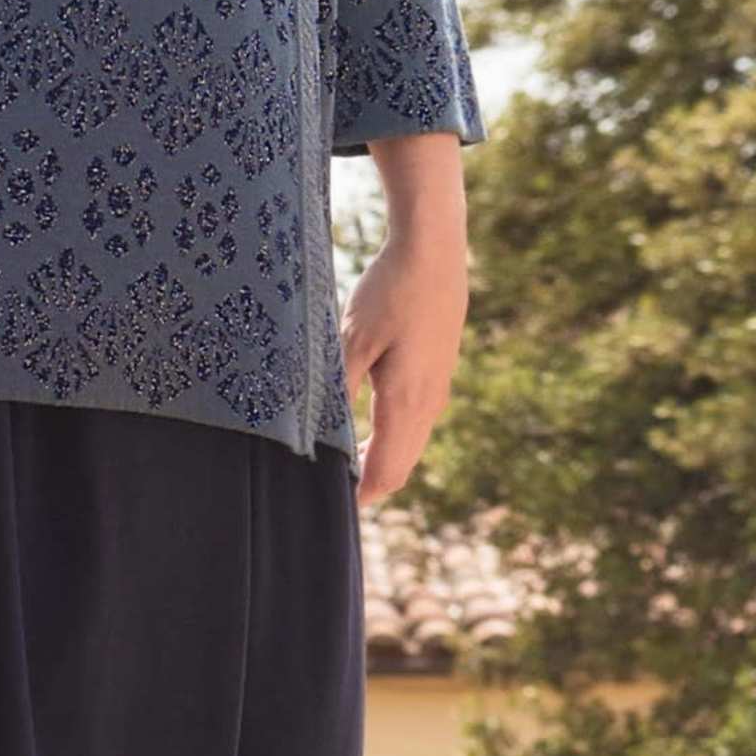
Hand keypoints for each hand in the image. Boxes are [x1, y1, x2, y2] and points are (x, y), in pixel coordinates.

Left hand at [342, 140, 469, 506]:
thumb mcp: (352, 339)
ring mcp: (438, 387)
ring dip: (379, 458)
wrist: (434, 249)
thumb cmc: (391, 290)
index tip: (327, 506)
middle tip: (328, 490)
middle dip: (368, 484)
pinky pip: (416, 421)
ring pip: (410, 444)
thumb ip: (337, 391)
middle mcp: (430, 402)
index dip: (359, 497)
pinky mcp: (439, 370)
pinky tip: (364, 422)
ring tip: (341, 461)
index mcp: (407, 401)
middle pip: (401, 465)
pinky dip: (391, 435)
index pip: (386, 472)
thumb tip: (316, 436)